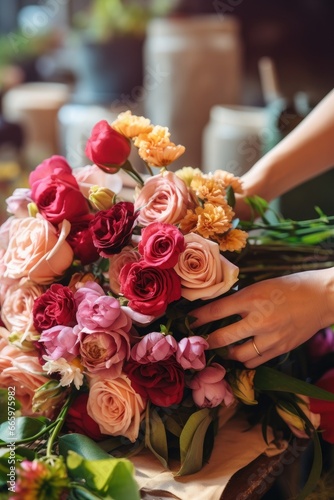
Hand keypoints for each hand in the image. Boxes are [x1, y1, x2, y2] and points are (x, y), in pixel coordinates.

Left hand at [191, 269, 333, 367]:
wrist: (321, 298)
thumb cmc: (290, 287)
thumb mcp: (261, 286)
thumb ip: (241, 300)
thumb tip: (218, 311)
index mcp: (252, 298)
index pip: (217, 311)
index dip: (198, 318)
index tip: (188, 322)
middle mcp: (260, 319)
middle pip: (223, 337)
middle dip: (207, 341)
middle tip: (200, 342)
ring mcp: (271, 337)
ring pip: (238, 355)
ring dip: (227, 353)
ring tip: (223, 348)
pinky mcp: (281, 349)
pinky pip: (255, 362)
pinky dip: (245, 359)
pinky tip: (243, 353)